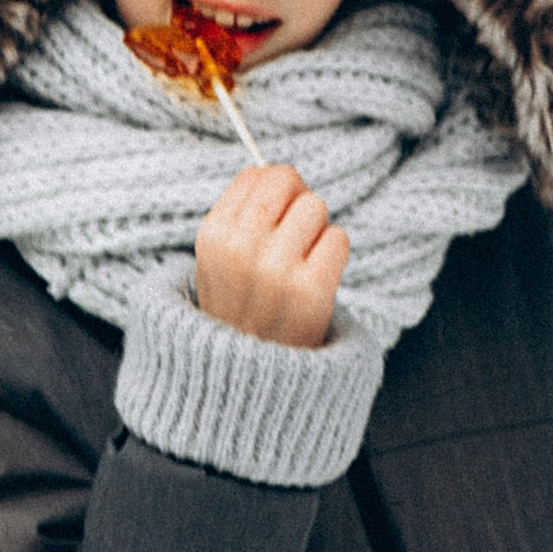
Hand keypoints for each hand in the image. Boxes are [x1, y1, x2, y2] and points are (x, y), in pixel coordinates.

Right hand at [194, 162, 350, 349]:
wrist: (246, 379)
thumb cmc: (240, 308)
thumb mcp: (219, 260)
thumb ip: (243, 215)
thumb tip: (280, 172)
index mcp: (213, 235)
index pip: (255, 174)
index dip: (275, 190)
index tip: (276, 216)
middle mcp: (240, 247)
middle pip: (287, 180)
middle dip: (299, 199)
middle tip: (297, 233)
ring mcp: (276, 268)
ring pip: (316, 207)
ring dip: (317, 231)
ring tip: (301, 263)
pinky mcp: (311, 290)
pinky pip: (338, 238)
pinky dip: (334, 255)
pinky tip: (316, 279)